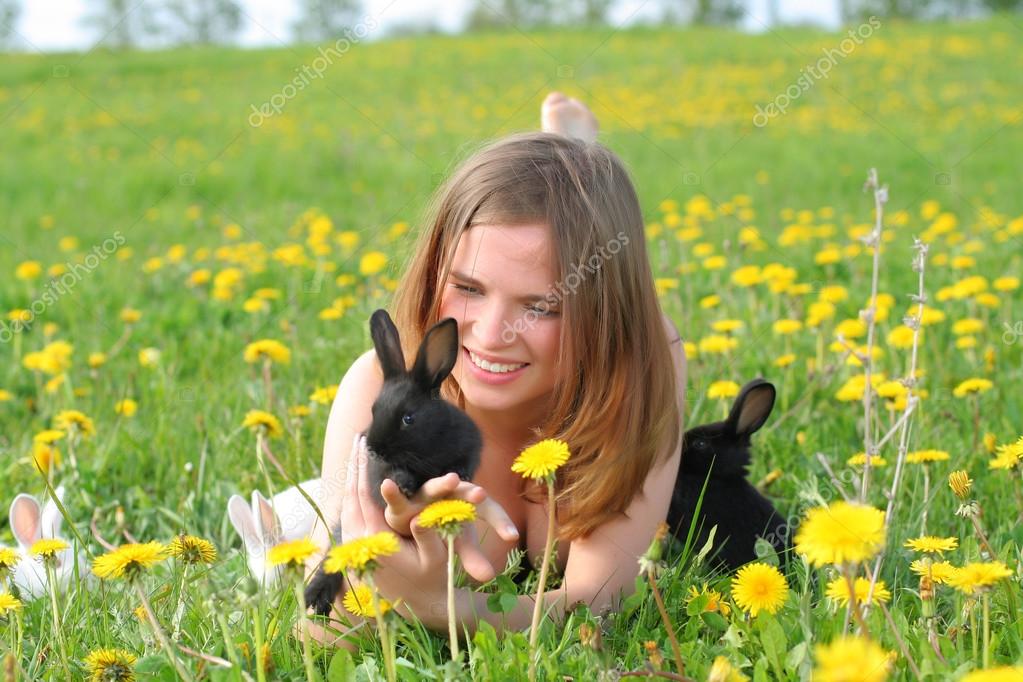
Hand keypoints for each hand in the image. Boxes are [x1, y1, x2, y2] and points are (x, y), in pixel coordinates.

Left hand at [341, 435, 451, 624]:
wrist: (418, 602)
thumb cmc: (433, 577)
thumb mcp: (436, 558)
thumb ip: (427, 538)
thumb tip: (418, 519)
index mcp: (375, 540)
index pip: (362, 496)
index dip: (362, 469)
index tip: (365, 444)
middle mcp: (360, 540)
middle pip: (350, 494)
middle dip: (353, 464)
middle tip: (359, 436)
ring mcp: (357, 542)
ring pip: (347, 502)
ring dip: (351, 474)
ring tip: (358, 448)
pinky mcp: (359, 542)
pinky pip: (351, 510)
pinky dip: (354, 488)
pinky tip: (359, 474)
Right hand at [348, 434, 518, 583]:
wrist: (413, 498)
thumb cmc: (441, 521)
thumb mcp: (457, 540)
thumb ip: (472, 556)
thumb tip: (488, 578)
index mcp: (468, 502)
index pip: (489, 509)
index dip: (501, 521)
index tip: (512, 536)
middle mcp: (449, 492)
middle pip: (464, 491)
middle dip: (471, 495)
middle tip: (481, 495)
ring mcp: (425, 493)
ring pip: (433, 488)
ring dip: (439, 485)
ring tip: (451, 479)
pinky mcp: (402, 500)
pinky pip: (397, 496)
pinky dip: (392, 493)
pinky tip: (387, 486)